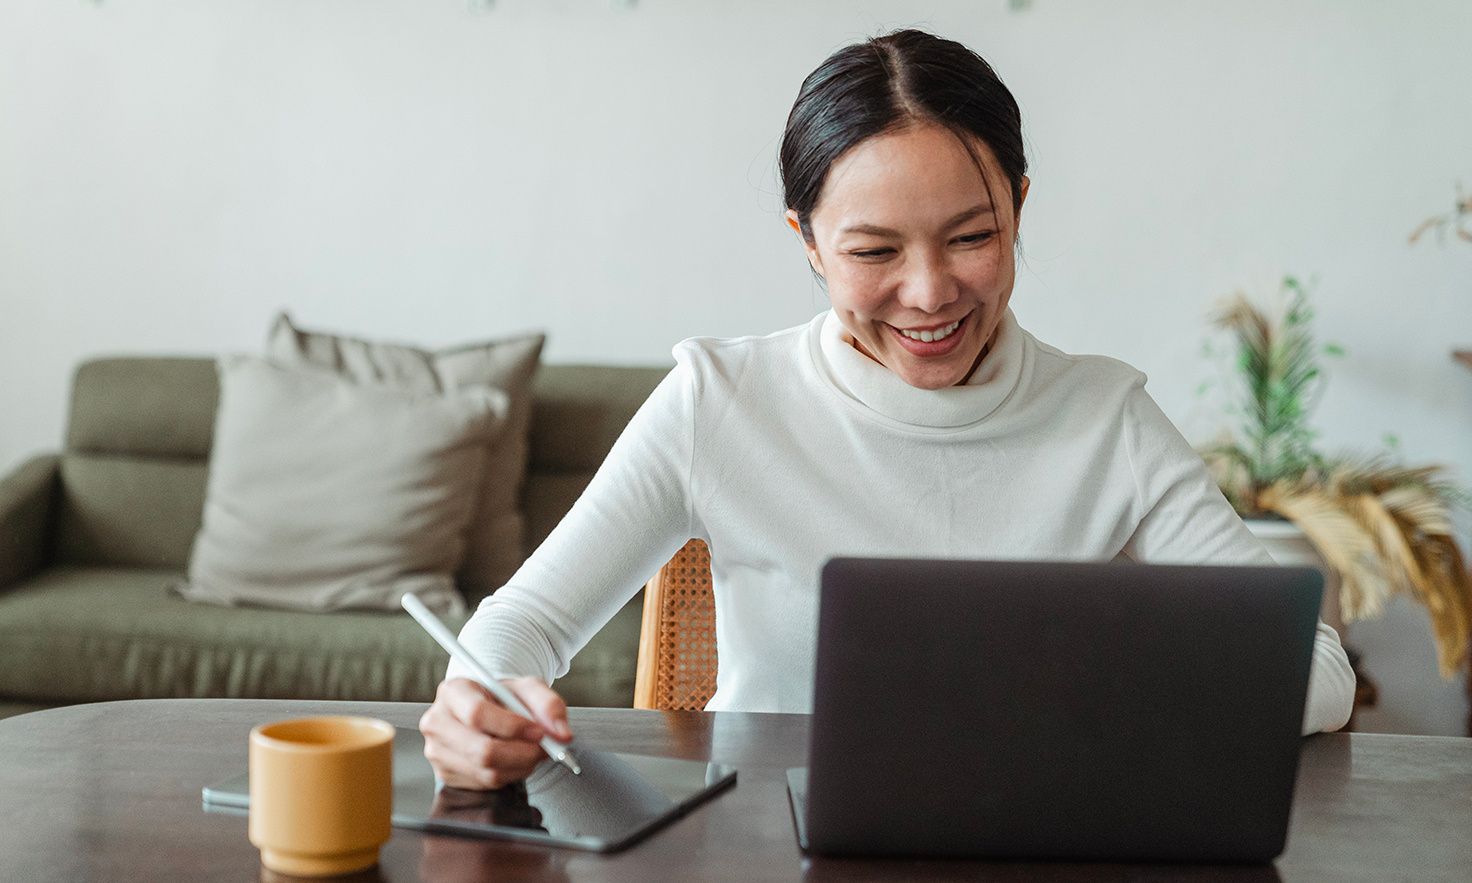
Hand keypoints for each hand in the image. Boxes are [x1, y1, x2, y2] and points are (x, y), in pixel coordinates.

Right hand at [419, 676, 573, 789]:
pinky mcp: (445, 774)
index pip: (478, 714)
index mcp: (453, 692)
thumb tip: (561, 733)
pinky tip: (515, 759)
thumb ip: (548, 704)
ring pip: (487, 771)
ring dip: (521, 766)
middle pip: (481, 750)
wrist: (487, 710)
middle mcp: (438, 722)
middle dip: (522, 753)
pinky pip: (486, 783)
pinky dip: (510, 774)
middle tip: (543, 748)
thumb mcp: (528, 688)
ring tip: (532, 751)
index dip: (513, 727)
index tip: (538, 731)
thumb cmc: (503, 697)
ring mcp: (438, 751)